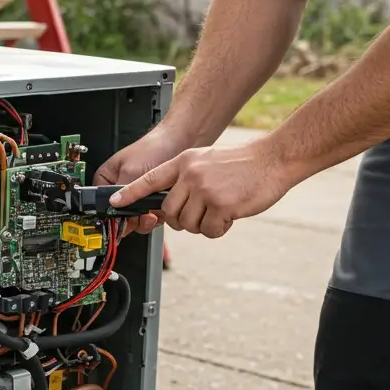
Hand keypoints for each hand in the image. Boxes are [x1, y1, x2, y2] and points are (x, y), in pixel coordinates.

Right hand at [93, 123, 192, 236]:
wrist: (179, 141)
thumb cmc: (153, 148)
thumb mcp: (130, 172)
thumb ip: (121, 194)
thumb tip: (115, 213)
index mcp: (106, 181)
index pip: (104, 207)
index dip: (115, 217)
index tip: (126, 221)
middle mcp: (121, 190)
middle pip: (122, 217)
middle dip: (135, 218)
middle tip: (144, 215)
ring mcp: (138, 196)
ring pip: (138, 219)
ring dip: (148, 218)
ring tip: (155, 210)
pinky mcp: (153, 200)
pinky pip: (152, 216)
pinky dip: (159, 215)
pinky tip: (162, 207)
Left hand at [111, 138, 297, 238]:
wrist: (274, 158)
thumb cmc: (244, 163)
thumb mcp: (207, 160)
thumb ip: (186, 178)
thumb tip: (171, 204)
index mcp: (184, 162)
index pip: (149, 179)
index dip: (130, 193)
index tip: (114, 203)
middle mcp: (191, 174)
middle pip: (169, 212)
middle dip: (183, 220)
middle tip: (202, 213)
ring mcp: (205, 189)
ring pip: (187, 224)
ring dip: (203, 225)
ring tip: (220, 210)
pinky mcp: (221, 204)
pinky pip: (209, 230)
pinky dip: (219, 229)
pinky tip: (230, 215)